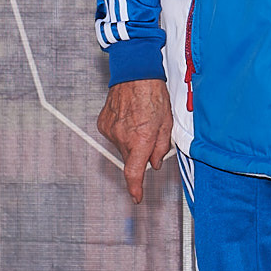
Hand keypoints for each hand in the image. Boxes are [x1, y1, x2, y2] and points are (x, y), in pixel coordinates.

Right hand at [99, 78, 174, 200]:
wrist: (134, 73)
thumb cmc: (153, 94)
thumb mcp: (167, 122)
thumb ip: (162, 147)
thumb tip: (155, 163)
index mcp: (141, 139)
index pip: (134, 172)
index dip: (135, 188)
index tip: (136, 197)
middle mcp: (123, 138)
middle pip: (131, 158)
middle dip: (140, 153)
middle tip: (149, 135)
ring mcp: (111, 131)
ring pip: (122, 147)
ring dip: (131, 141)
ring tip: (139, 120)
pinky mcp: (103, 124)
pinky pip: (114, 135)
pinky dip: (122, 132)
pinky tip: (129, 116)